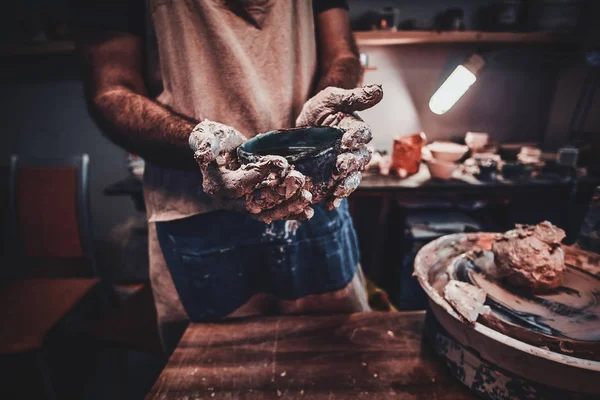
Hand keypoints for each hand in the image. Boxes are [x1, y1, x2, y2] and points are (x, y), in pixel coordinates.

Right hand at [189, 120, 313, 222]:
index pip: (238, 186)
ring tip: (307, 197)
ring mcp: (244, 206)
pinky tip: (308, 211)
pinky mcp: (258, 206)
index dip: (259, 175)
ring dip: (289, 206)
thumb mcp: (206, 137)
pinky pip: (276, 213)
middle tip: (298, 179)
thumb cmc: (214, 140)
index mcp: (216, 186)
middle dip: (279, 193)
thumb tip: (205, 153)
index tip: (281, 162)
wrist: (221, 149)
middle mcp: (229, 202)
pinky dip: (292, 213)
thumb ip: (205, 144)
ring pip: (268, 212)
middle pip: (255, 204)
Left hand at [296, 85, 382, 208]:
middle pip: (360, 158)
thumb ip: (355, 97)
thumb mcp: (332, 98)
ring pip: (353, 177)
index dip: (356, 138)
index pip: (363, 134)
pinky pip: (339, 190)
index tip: (346, 140)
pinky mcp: (334, 179)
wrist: (302, 127)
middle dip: (351, 163)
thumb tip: (380, 89)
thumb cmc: (321, 109)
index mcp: (357, 130)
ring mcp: (346, 166)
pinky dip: (336, 198)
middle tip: (339, 166)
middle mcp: (356, 150)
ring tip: (337, 190)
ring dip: (347, 185)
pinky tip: (330, 204)